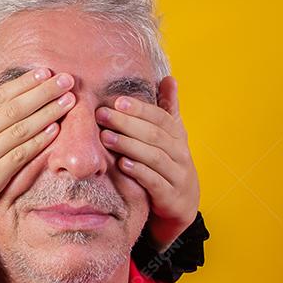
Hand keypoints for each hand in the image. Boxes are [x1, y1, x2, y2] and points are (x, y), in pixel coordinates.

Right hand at [0, 68, 74, 257]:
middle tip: (67, 80)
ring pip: (19, 129)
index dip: (25, 82)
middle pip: (13, 108)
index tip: (46, 72)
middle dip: (42, 92)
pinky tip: (55, 130)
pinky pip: (19, 156)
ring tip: (68, 101)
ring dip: (47, 113)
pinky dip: (38, 142)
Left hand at [95, 76, 199, 251]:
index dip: (140, 109)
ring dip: (129, 145)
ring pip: (154, 157)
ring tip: (105, 137)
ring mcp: (178, 176)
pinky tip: (122, 164)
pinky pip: (156, 182)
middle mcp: (181, 154)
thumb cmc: (169, 164)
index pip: (160, 118)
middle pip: (155, 135)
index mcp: (178, 137)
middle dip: (127, 123)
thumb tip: (169, 78)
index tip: (117, 100)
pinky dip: (139, 172)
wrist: (181, 205)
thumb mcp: (170, 137)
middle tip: (101, 115)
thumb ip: (168, 109)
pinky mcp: (171, 196)